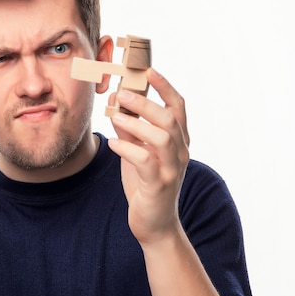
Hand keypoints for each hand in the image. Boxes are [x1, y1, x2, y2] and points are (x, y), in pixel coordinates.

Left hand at [108, 68, 189, 244]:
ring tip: (115, 116)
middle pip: (169, 118)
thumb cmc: (146, 184)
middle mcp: (180, 152)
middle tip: (121, 93)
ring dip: (136, 123)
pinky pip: (145, 162)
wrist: (155, 224)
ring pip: (161, 137)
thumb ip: (131, 129)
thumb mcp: (138, 152)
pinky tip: (114, 143)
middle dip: (145, 102)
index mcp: (178, 141)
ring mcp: (172, 169)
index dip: (165, 87)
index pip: (178, 107)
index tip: (148, 70)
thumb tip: (116, 104)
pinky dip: (128, 149)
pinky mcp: (159, 186)